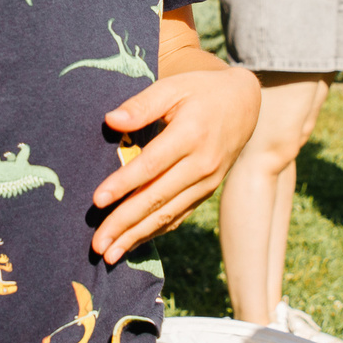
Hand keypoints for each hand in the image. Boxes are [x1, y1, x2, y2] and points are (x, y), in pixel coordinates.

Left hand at [94, 64, 259, 263]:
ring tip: (110, 255)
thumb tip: (110, 120)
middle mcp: (201, 164)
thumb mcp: (174, 87)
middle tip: (98, 245)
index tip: (97, 201)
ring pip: (167, 213)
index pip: (151, 165)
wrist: (245, 105)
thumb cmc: (202, 91)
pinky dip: (156, 232)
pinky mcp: (207, 192)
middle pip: (157, 198)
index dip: (123, 184)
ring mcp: (207, 182)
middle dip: (124, 224)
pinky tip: (134, 243)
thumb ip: (142, 104)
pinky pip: (179, 216)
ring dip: (137, 236)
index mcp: (191, 134)